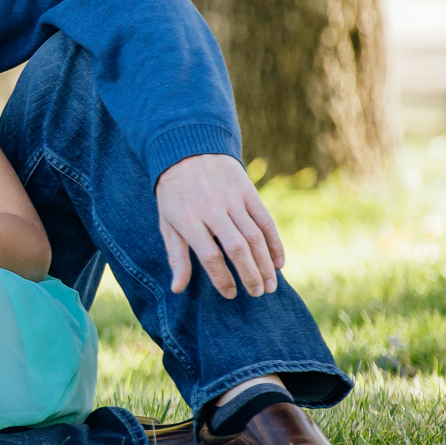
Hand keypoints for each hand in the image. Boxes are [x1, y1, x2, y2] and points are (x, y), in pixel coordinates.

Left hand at [155, 153, 285, 297]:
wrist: (186, 150)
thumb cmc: (174, 194)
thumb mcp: (166, 222)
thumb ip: (176, 256)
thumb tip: (177, 288)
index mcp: (188, 219)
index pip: (210, 255)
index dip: (222, 278)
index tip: (231, 294)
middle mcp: (211, 209)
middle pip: (237, 248)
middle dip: (250, 275)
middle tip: (258, 294)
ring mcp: (231, 199)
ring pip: (255, 236)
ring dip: (265, 264)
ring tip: (270, 285)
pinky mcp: (247, 191)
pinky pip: (265, 220)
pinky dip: (275, 243)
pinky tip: (279, 262)